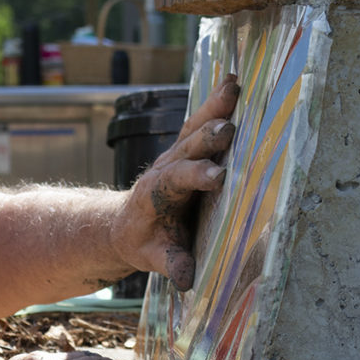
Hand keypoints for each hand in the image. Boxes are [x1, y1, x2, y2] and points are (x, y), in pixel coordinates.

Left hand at [111, 75, 239, 290]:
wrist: (127, 223)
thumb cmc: (144, 241)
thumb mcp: (152, 257)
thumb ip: (169, 262)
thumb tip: (187, 278)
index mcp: (155, 194)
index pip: (176, 181)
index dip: (195, 177)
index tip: (218, 177)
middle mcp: (165, 168)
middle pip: (186, 149)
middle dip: (207, 140)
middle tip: (229, 130)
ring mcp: (175, 154)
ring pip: (193, 128)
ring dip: (213, 109)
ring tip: (233, 88)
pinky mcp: (186, 147)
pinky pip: (200, 122)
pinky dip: (215, 103)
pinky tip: (233, 81)